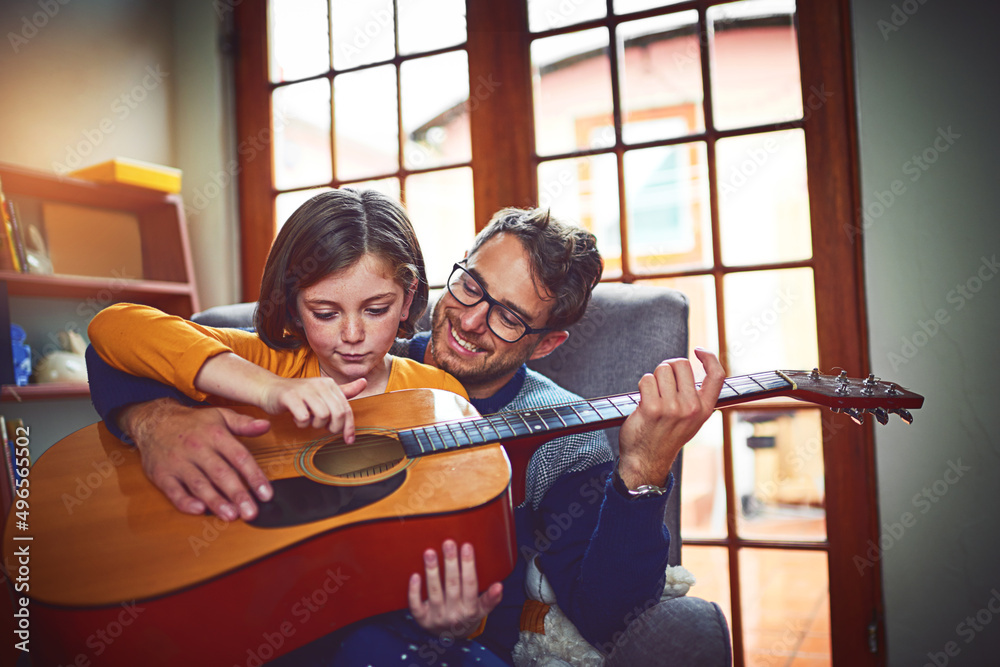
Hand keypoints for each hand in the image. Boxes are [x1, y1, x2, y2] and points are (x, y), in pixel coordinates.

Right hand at [121, 398, 271, 520]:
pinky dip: (185, 502)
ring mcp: (178, 463)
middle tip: (251, 512)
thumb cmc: (192, 423)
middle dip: (238, 495)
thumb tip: (265, 425)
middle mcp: (197, 448)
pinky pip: (174, 491)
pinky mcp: (162, 474)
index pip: (239, 457)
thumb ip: (244, 423)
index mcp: (215, 435)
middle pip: (221, 474)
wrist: (154, 421)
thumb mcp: (220, 415)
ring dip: (216, 502)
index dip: (254, 476)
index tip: (267, 494)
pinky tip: (199, 510)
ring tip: (231, 515)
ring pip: (199, 485)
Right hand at [258, 376, 366, 440]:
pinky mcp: (290, 397)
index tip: (349, 440)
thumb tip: (364, 382)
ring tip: (309, 421)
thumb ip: (343, 391)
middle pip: (338, 414)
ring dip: (316, 425)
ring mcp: (304, 390)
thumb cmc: (298, 395)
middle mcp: (319, 384)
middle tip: (324, 428)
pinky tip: (298, 419)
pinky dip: (302, 424)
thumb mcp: (322, 392)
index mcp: (329, 384)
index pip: (346, 409)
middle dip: (333, 428)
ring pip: (322, 416)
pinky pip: (304, 417)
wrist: (269, 389)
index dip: (349, 427)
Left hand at [408, 540, 502, 638]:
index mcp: (470, 610)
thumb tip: (499, 586)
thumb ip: (491, 598)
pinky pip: (416, 606)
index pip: (470, 585)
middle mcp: (453, 614)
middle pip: (452, 585)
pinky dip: (414, 592)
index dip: (468, 565)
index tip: (467, 546)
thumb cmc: (466, 615)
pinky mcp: (422, 619)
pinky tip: (414, 575)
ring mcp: (437, 617)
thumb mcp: (482, 609)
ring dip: (432, 572)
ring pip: (434, 593)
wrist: (450, 637)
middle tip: (448, 543)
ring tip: (429, 552)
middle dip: (450, 563)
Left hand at [618, 348, 724, 488]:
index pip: (717, 376)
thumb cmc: (667, 435)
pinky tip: (643, 400)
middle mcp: (692, 408)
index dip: (709, 357)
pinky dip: (642, 385)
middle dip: (668, 368)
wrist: (647, 460)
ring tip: (653, 395)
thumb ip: (695, 397)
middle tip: (662, 383)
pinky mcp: (652, 408)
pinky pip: (646, 379)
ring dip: (654, 378)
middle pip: (681, 364)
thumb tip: (688, 367)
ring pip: (662, 370)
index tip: (698, 351)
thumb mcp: (691, 420)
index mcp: (705, 409)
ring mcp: (672, 408)